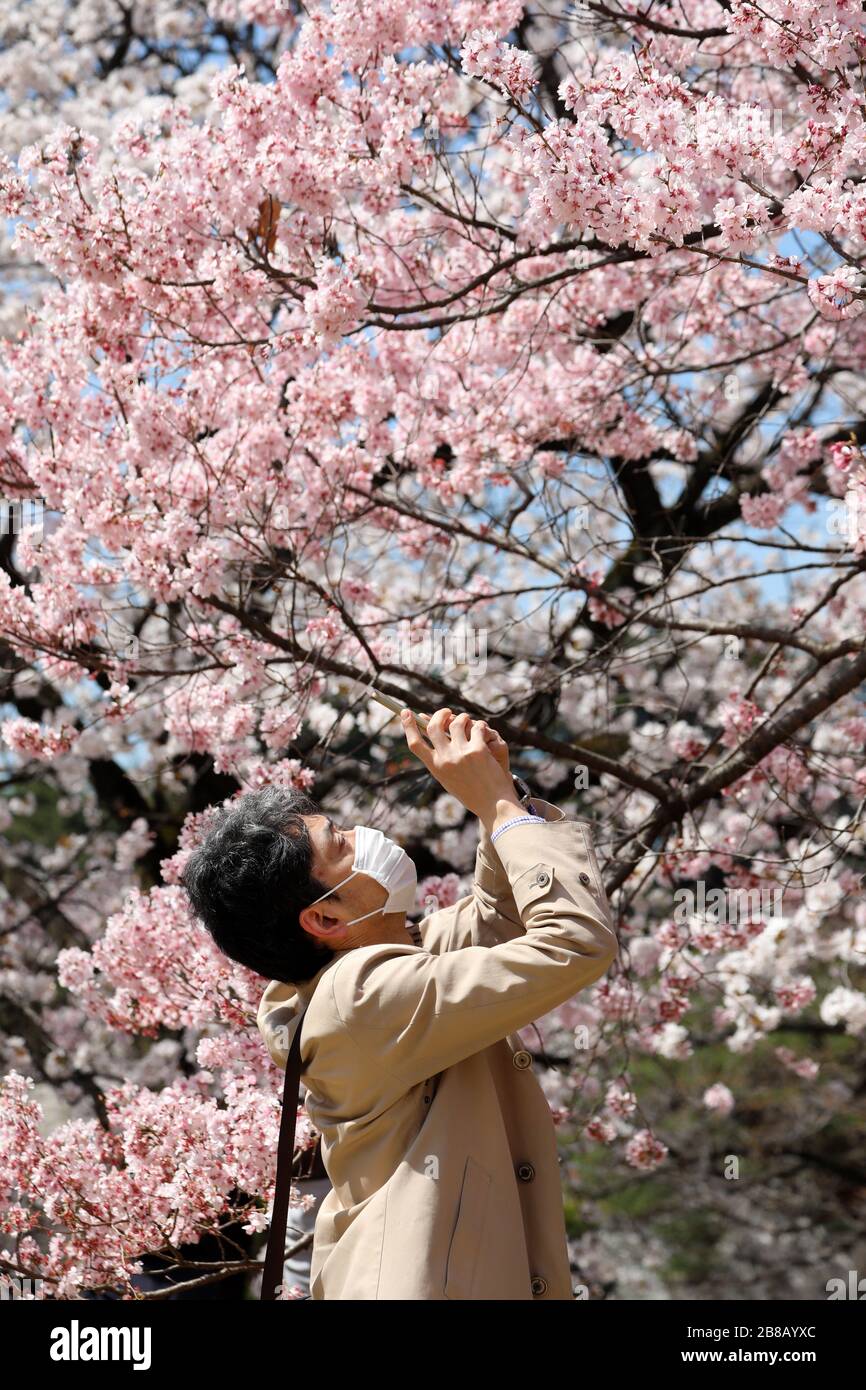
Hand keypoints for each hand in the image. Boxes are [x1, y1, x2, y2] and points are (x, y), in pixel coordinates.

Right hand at [400, 707, 519, 824]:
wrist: (494, 804)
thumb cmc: (472, 792)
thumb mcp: (449, 779)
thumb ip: (440, 760)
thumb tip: (434, 736)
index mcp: (435, 768)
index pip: (414, 744)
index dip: (408, 726)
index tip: (405, 712)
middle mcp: (445, 760)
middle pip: (434, 727)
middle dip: (439, 714)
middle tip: (446, 712)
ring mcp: (461, 754)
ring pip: (457, 722)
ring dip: (462, 718)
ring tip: (467, 721)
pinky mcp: (478, 750)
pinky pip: (476, 727)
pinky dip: (479, 726)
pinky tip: (483, 731)